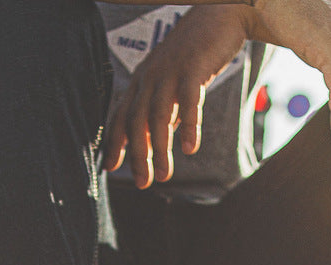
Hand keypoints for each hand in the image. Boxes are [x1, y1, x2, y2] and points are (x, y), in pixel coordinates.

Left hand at [105, 5, 246, 188]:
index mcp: (143, 82)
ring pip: (159, 116)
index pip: (123, 116)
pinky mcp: (193, 68)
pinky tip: (190, 149)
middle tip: (143, 183)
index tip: (111, 169)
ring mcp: (170, 72)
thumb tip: (158, 141)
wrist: (219, 15)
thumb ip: (166, 111)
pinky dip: (189, 126)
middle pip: (138, 122)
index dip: (115, 143)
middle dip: (138, 156)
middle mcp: (151, 77)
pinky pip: (188, 101)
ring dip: (161, 149)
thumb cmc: (196, 53)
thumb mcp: (173, 84)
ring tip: (165, 176)